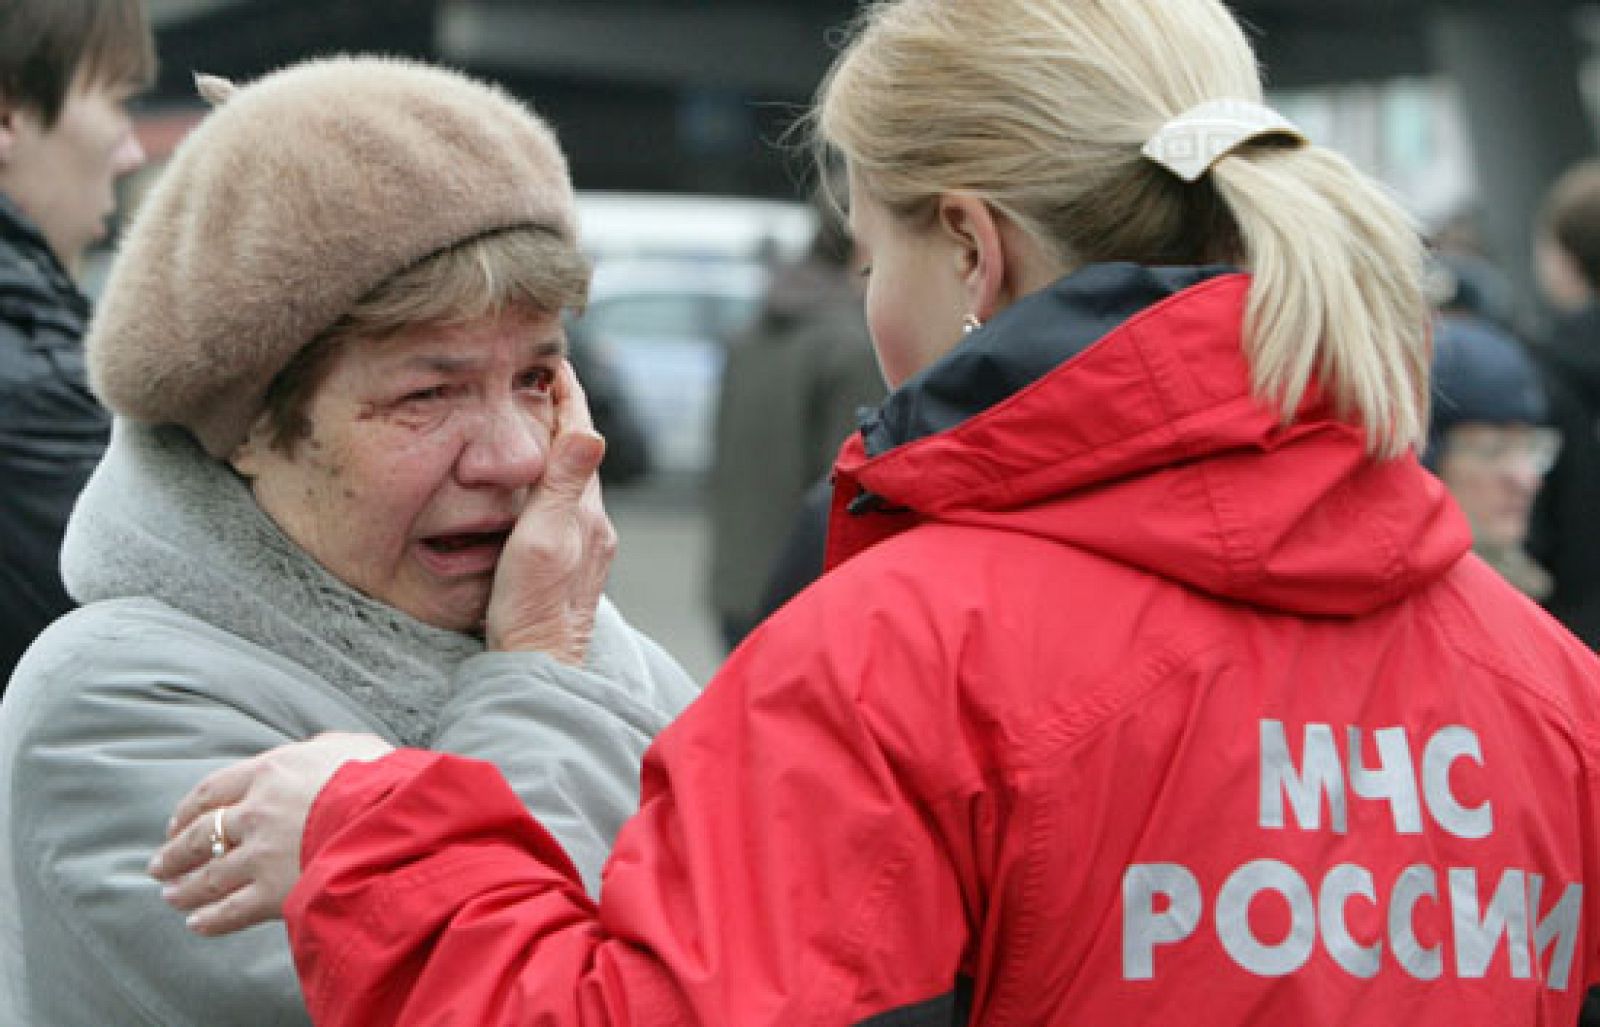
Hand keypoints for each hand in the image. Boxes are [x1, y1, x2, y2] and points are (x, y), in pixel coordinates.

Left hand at [148, 732, 393, 935]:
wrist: (393, 822)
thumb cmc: (381, 780)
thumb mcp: (352, 746)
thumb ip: (324, 748)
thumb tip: (317, 749)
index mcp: (271, 773)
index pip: (213, 790)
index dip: (189, 809)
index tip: (176, 822)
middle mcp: (257, 813)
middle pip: (201, 834)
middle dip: (175, 852)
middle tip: (160, 864)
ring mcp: (262, 856)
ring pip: (209, 875)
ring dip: (186, 888)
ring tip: (172, 896)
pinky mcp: (274, 894)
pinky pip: (231, 911)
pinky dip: (210, 920)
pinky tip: (197, 923)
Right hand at [485, 361, 616, 661]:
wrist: (539, 667)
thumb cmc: (531, 610)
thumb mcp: (542, 541)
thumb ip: (564, 487)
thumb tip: (590, 431)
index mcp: (587, 510)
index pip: (581, 436)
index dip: (568, 396)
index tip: (556, 361)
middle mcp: (594, 523)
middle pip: (580, 452)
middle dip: (563, 412)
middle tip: (543, 377)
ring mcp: (587, 543)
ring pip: (574, 478)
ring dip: (559, 443)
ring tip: (538, 416)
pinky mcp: (573, 562)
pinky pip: (566, 502)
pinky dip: (553, 477)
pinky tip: (538, 482)